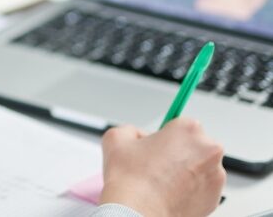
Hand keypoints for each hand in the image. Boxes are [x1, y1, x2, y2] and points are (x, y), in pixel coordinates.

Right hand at [100, 118, 225, 216]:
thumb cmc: (131, 179)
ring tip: (161, 180)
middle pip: (193, 144)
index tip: (160, 143)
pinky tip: (169, 193)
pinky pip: (202, 188)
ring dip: (185, 170)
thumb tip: (138, 137)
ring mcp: (215, 177)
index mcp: (189, 129)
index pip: (180, 124)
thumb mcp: (117, 137)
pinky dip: (189, 189)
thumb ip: (132, 130)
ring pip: (200, 166)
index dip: (166, 134)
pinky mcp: (215, 200)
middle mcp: (208, 151)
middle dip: (178, 151)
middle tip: (157, 162)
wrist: (138, 213)